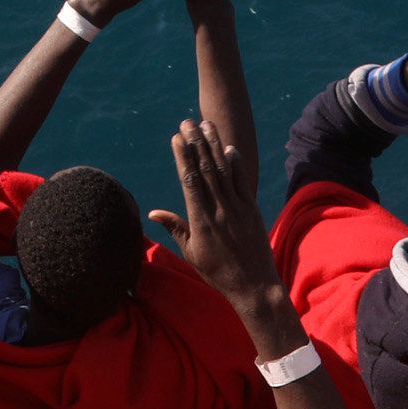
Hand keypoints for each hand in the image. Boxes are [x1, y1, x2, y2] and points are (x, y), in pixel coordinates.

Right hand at [148, 117, 284, 305]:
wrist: (254, 286)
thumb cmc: (218, 273)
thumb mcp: (191, 253)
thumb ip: (175, 228)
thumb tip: (153, 212)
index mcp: (201, 220)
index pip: (190, 181)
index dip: (183, 157)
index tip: (176, 138)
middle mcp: (219, 210)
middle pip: (206, 170)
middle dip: (196, 143)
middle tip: (188, 122)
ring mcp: (238, 209)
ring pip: (224, 171)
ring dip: (215, 146)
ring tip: (207, 126)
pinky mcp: (253, 211)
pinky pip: (244, 183)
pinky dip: (236, 165)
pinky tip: (230, 149)